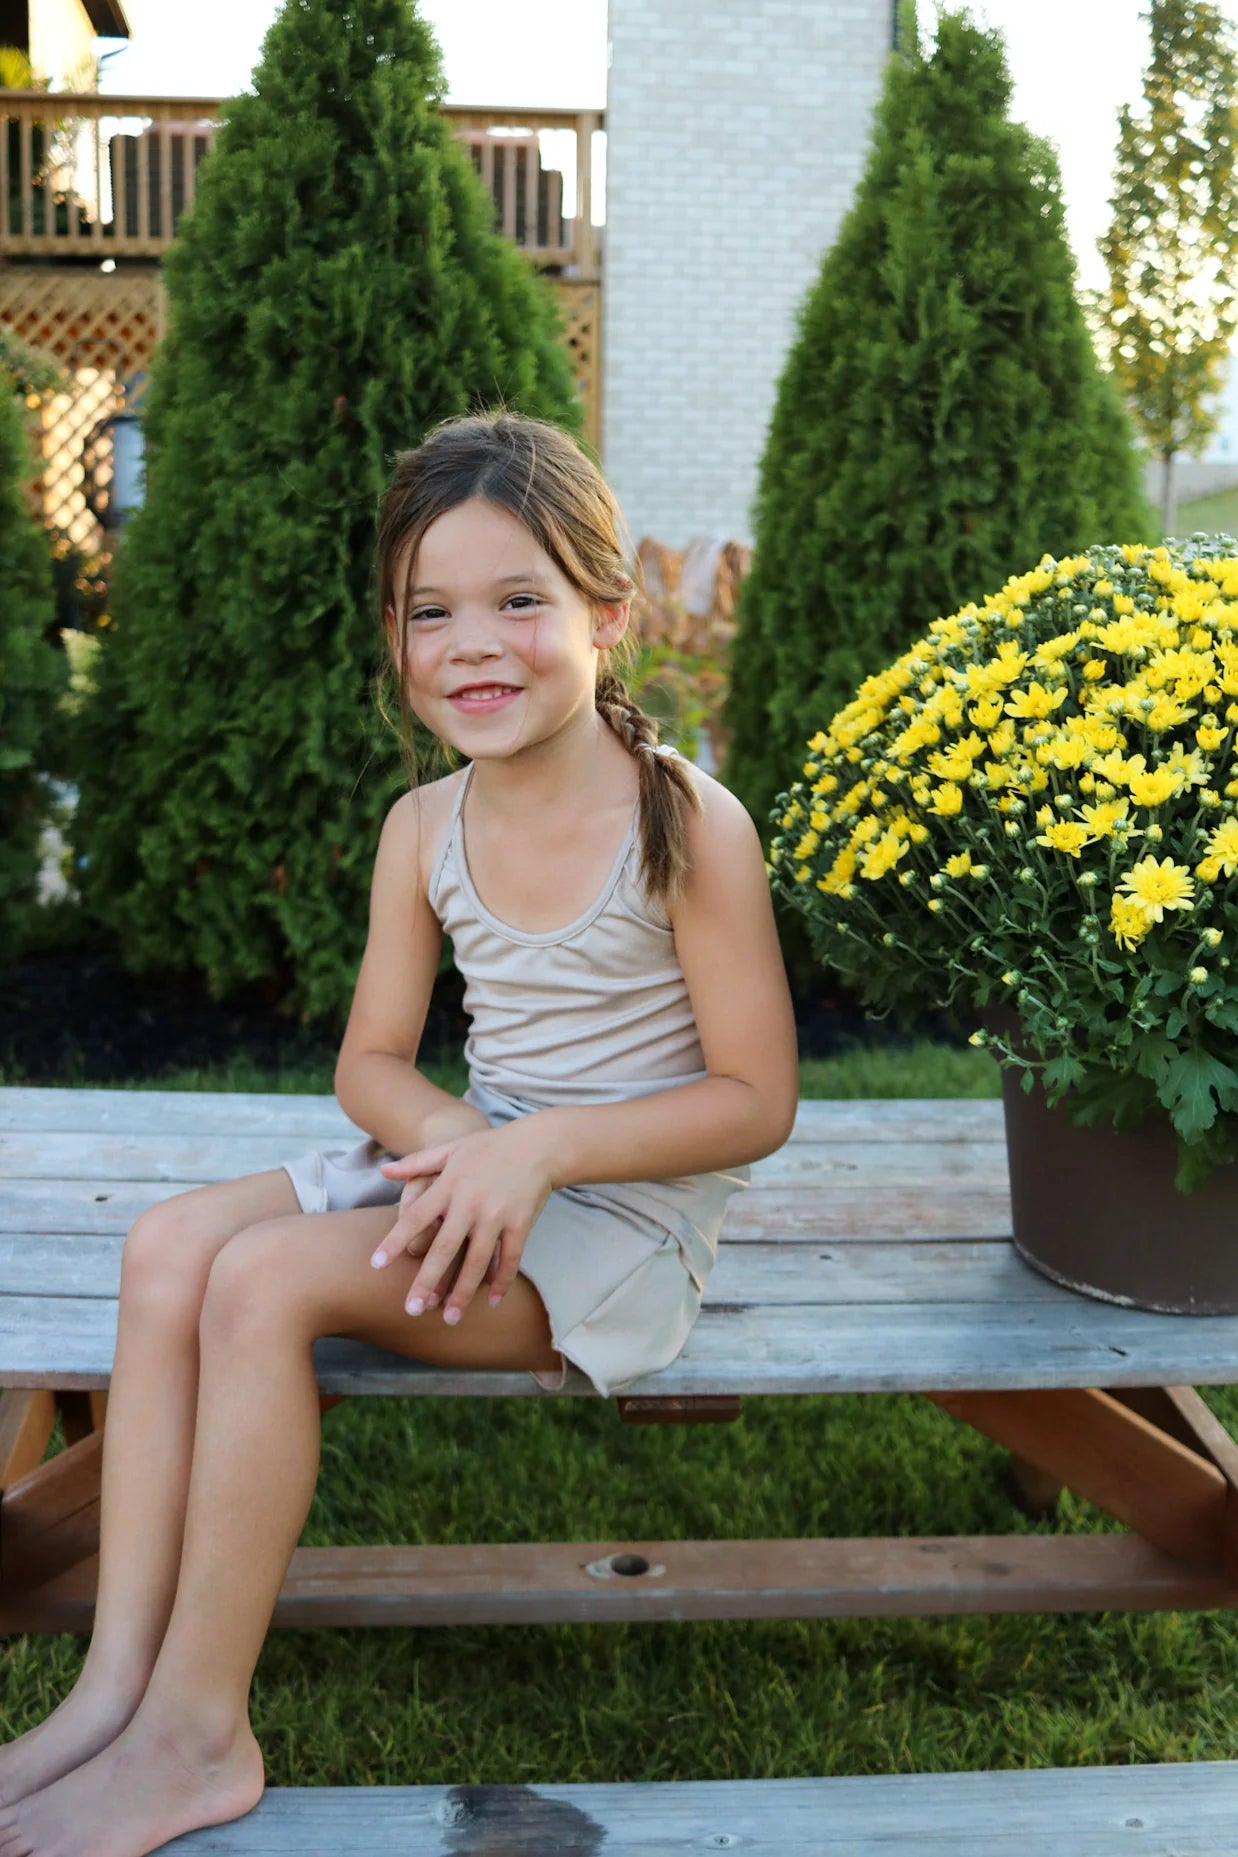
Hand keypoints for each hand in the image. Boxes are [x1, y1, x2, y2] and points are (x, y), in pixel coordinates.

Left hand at [371, 1118, 554, 1324]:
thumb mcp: (450, 1148)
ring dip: (463, 1292)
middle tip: (411, 1310)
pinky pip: (510, 1258)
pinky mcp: (521, 1223)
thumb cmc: (489, 1147)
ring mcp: (497, 1214)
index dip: (395, 1241)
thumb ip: (416, 1163)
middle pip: (444, 1248)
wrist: (538, 1144)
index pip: (416, 1217)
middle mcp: (470, 1202)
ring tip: (450, 1318)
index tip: (376, 1265)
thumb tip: (383, 1173)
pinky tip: (493, 1301)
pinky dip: (502, 1281)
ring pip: (477, 1261)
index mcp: (448, 1184)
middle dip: (427, 1281)